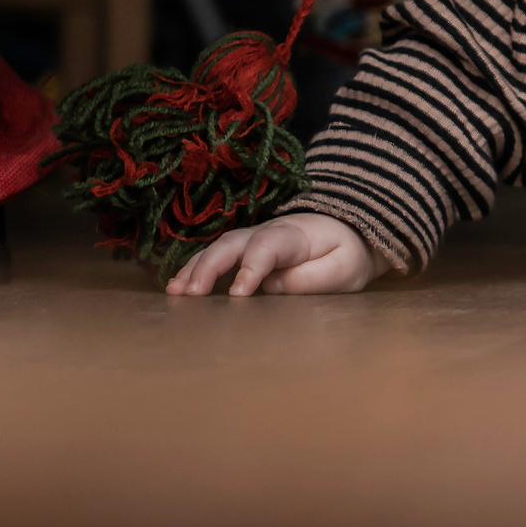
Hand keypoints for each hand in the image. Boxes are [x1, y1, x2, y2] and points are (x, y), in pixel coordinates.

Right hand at [164, 214, 383, 296]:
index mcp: (297, 236)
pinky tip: (177, 287)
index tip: (239, 294)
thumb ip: (313, 278)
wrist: (349, 233)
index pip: (269, 246)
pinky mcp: (244, 249)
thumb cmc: (347, 255)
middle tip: (190, 294)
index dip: (252, 268)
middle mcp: (268, 231)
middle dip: (210, 267)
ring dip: (195, 269)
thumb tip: (272, 286)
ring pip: (218, 247)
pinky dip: (195, 269)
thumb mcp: (345, 269)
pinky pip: (215, 255)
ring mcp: (252, 238)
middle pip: (234, 242)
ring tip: (176, 292)